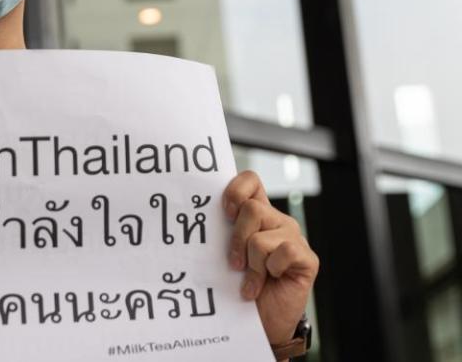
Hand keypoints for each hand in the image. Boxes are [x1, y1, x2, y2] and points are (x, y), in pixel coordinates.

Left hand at [223, 170, 318, 345]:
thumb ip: (220, 233)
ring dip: (252, 263)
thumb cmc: (237, 287)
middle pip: (252, 208)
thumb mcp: (223, 255)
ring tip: (251, 279)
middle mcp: (276, 221)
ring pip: (261, 236)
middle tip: (234, 263)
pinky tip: (268, 283)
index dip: (235, 190)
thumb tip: (197, 218)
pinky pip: (283, 252)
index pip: (251, 181)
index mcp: (257, 214)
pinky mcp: (307, 258)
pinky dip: (270, 272)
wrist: (259, 323)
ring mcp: (294, 238)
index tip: (225, 213)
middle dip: (237, 239)